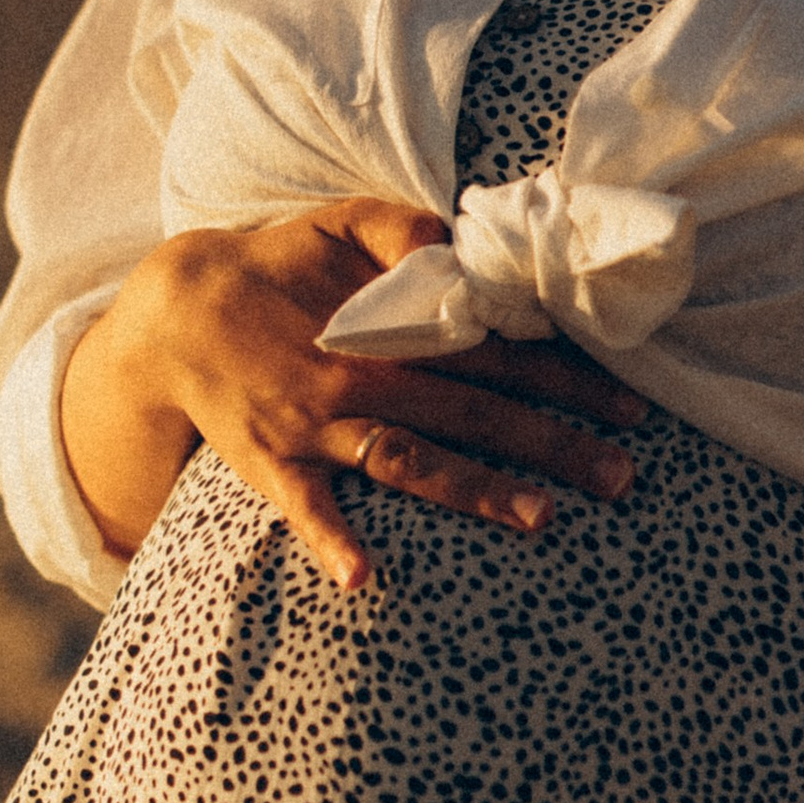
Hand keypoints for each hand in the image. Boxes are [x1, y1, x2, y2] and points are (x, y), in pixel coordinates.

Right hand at [60, 197, 645, 589]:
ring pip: (410, 460)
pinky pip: (304, 509)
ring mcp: (319, 425)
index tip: (626, 405)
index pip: (495, 354)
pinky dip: (331, 543)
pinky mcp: (273, 462)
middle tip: (623, 475)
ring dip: (476, 491)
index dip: (563, 378)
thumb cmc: (276, 266)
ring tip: (542, 521)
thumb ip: (407, 229)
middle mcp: (366, 378)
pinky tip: (364, 580)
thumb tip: (462, 246)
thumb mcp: (342, 222)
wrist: (177, 310)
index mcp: (392, 325)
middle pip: (473, 413)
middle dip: (552, 443)